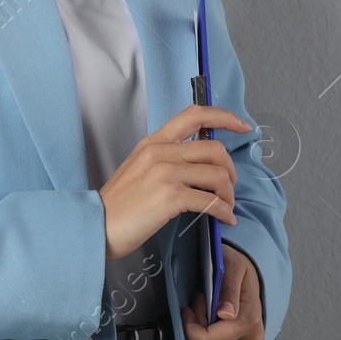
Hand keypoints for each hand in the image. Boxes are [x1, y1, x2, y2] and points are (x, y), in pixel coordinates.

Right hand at [100, 105, 249, 261]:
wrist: (98, 224)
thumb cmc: (119, 203)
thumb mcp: (139, 168)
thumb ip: (166, 158)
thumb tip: (200, 164)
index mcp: (153, 142)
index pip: (193, 115)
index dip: (223, 117)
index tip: (242, 125)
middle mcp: (159, 152)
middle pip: (214, 149)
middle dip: (231, 171)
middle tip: (229, 187)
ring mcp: (164, 174)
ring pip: (217, 175)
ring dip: (229, 194)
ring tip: (226, 206)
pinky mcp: (169, 197)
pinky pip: (210, 201)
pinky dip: (224, 212)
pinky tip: (224, 218)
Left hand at [181, 242, 265, 339]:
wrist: (251, 274)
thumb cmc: (237, 266)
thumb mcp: (232, 267)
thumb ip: (228, 290)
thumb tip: (225, 313)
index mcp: (248, 322)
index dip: (190, 326)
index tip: (191, 305)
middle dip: (192, 329)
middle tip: (198, 304)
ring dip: (195, 335)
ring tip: (204, 311)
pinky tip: (207, 322)